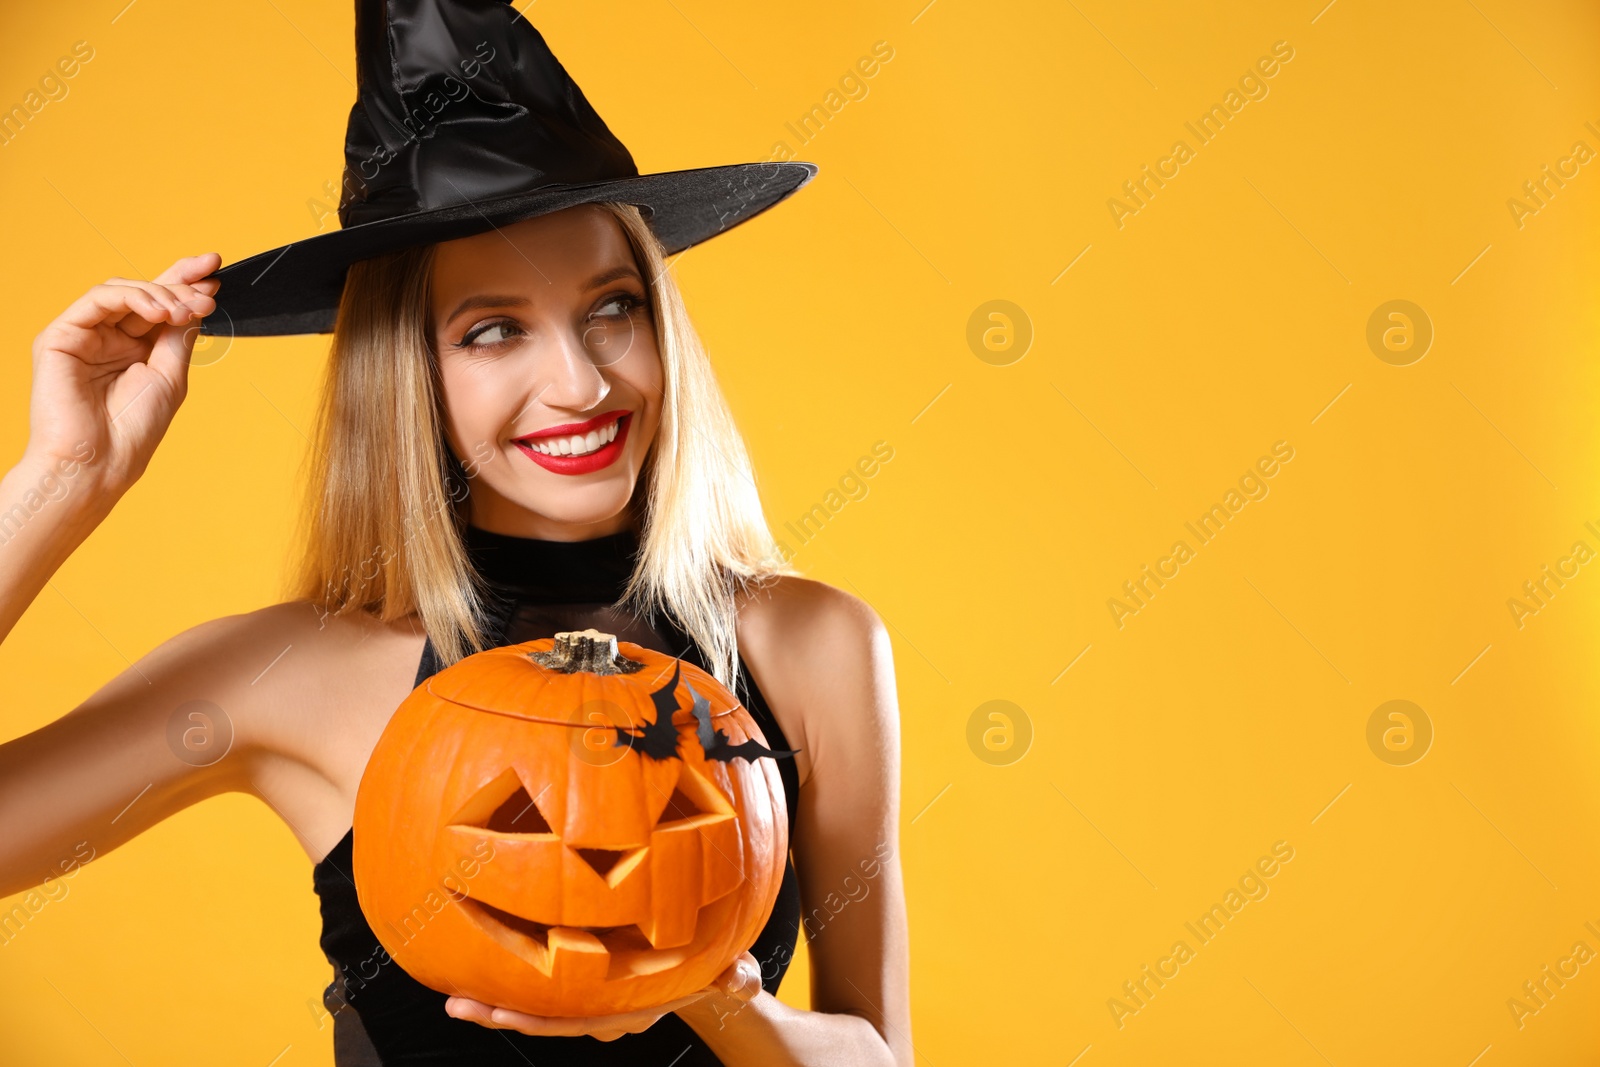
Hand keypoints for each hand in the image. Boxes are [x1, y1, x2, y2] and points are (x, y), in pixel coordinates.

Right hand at [25, 254, 220, 500]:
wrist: (98, 462)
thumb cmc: (132, 430)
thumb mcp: (170, 376)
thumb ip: (178, 336)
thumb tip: (195, 301)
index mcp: (136, 350)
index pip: (161, 307)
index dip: (186, 284)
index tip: (216, 270)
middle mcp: (110, 338)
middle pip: (145, 293)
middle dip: (180, 282)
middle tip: (209, 286)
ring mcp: (85, 335)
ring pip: (123, 291)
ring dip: (161, 293)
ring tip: (184, 308)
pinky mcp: (61, 335)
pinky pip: (97, 299)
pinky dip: (132, 297)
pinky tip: (158, 311)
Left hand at [444, 950, 763, 1040]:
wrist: (701, 967)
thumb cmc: (713, 964)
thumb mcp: (729, 969)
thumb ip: (735, 976)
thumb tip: (741, 981)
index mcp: (626, 1007)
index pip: (581, 1019)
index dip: (544, 1019)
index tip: (510, 1015)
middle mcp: (600, 1009)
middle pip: (545, 1017)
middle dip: (501, 1013)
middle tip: (460, 1007)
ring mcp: (587, 997)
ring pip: (536, 1006)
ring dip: (493, 1002)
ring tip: (451, 997)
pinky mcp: (579, 980)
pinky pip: (540, 986)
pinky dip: (509, 979)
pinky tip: (473, 967)